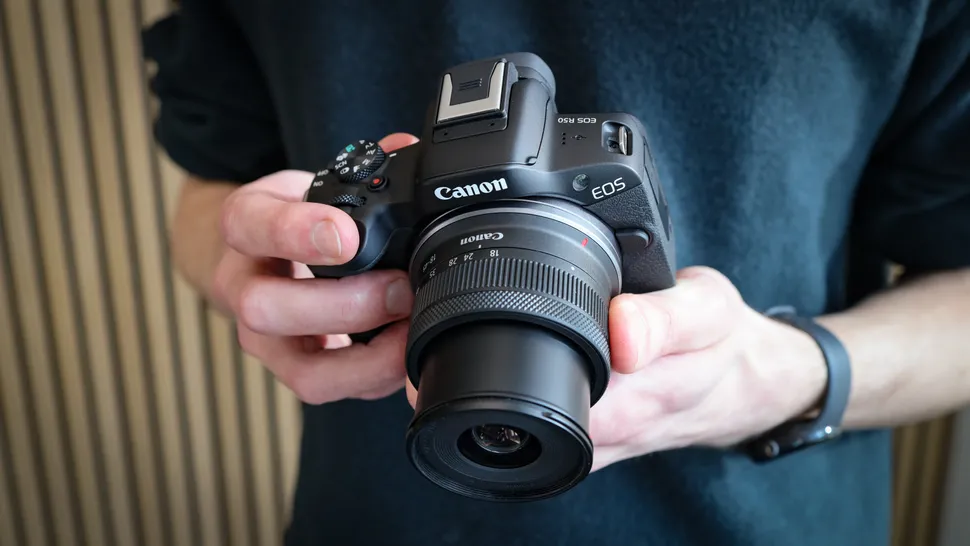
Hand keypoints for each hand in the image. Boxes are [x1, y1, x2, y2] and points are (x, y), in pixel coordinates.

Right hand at [212, 133, 419, 402]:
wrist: (260, 260)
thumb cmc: (292, 219)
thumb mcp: (311, 183)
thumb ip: (359, 167)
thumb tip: (404, 146)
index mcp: (245, 225)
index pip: (252, 226)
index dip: (297, 232)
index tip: (345, 234)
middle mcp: (244, 286)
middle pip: (265, 309)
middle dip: (342, 306)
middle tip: (399, 289)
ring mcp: (266, 339)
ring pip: (300, 369)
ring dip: (366, 359)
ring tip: (411, 332)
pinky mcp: (296, 371)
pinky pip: (329, 390)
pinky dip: (374, 379)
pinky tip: (407, 356)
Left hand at [403, 266, 827, 470]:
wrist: (746, 381)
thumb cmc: (723, 345)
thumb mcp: (707, 314)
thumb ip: (669, 319)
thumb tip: (621, 333)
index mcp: (620, 404)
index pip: (528, 404)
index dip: (475, 375)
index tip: (439, 342)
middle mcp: (597, 434)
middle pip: (506, 421)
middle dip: (460, 383)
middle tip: (423, 340)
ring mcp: (592, 440)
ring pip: (515, 429)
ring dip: (477, 394)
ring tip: (443, 354)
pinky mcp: (592, 438)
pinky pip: (537, 425)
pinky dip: (509, 397)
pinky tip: (495, 363)